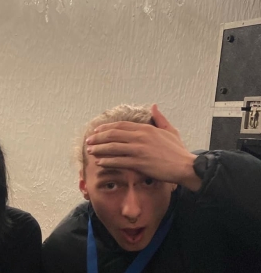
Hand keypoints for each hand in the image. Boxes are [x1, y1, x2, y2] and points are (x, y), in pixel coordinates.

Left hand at [85, 104, 200, 190]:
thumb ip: (159, 118)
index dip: (106, 128)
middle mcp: (140, 137)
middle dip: (98, 137)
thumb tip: (154, 106)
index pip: (121, 125)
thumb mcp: (170, 130)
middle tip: (88, 141)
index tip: (97, 131)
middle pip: (113, 134)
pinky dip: (107, 161)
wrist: (185, 166)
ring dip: (99, 149)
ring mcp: (138, 150)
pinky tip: (100, 162)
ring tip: (90, 151)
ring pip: (113, 147)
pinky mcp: (139, 163)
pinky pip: (118, 161)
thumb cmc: (178, 151)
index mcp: (146, 129)